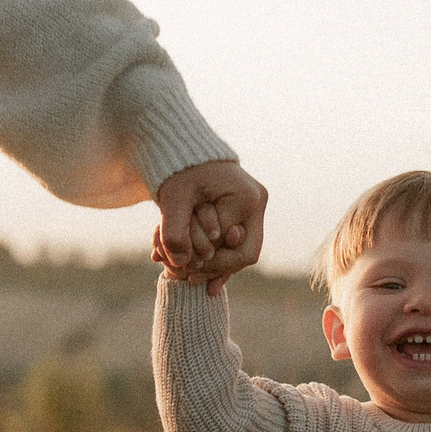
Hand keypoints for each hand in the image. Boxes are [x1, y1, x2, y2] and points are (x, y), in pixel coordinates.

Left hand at [154, 160, 268, 296]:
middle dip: (214, 269)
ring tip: (187, 279)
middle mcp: (257, 203)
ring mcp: (254, 208)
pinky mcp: (245, 213)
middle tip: (187, 279)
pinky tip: (200, 277)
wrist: (185, 152)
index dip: (208, 263)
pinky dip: (217, 259)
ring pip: (241, 252)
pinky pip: (236, 244)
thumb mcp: (173, 199)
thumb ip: (173, 231)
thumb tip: (181, 265)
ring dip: (214, 267)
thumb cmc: (179, 170)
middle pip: (245, 253)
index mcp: (247, 198)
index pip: (233, 247)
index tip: (181, 269)